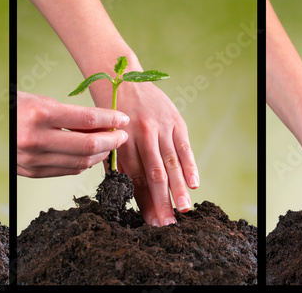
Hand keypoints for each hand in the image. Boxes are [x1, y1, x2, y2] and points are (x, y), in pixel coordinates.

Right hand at [16, 90, 129, 177]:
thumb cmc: (15, 107)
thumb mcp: (42, 101)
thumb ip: (71, 115)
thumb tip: (104, 126)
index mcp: (39, 114)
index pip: (87, 120)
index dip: (110, 120)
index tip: (123, 118)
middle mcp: (35, 139)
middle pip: (87, 146)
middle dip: (111, 141)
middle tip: (122, 135)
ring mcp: (31, 159)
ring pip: (80, 162)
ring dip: (101, 154)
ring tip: (110, 144)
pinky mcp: (30, 172)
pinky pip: (66, 170)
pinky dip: (84, 163)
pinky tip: (92, 154)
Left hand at [93, 81, 198, 226]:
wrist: (121, 78)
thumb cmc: (110, 114)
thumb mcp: (107, 137)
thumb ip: (117, 163)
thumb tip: (127, 196)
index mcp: (121, 144)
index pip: (135, 180)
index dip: (144, 203)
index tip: (151, 223)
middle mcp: (141, 136)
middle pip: (154, 175)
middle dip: (162, 202)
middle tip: (168, 224)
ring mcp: (159, 128)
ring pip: (170, 163)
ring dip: (178, 189)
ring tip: (184, 209)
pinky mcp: (174, 120)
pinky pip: (183, 147)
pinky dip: (190, 165)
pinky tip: (194, 183)